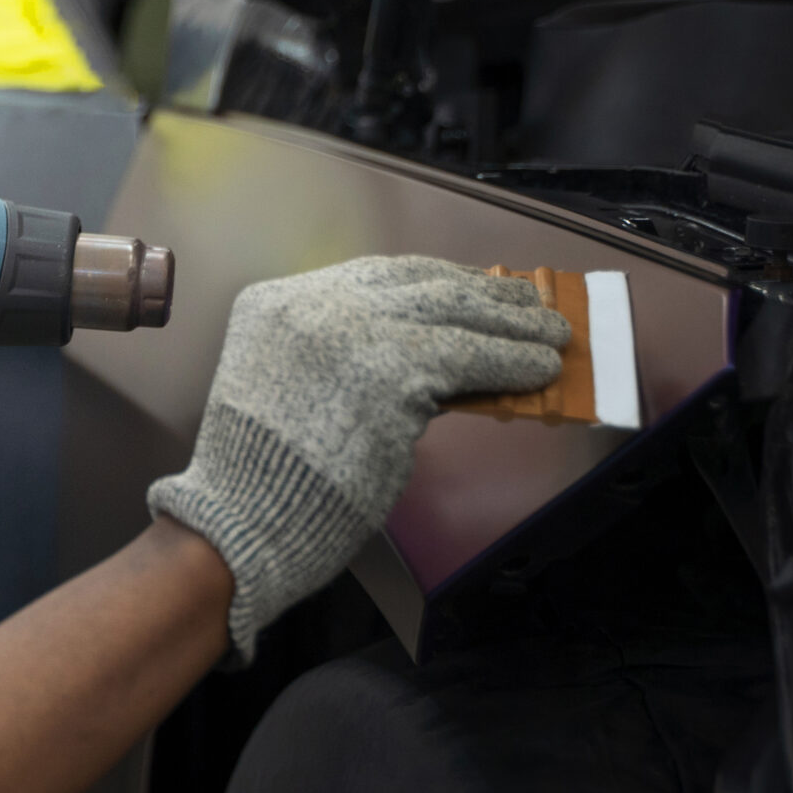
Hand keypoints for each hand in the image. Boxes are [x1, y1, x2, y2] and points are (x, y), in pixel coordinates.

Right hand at [147, 256, 567, 660]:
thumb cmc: (265, 474)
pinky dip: (512, 362)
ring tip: (549, 333)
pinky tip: (539, 370)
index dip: (435, 278)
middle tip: (524, 301)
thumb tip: (426, 357)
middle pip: (420, 282)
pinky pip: (472, 357)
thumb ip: (340, 358)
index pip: (374, 274)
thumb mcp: (288, 387)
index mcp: (275, 302)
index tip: (471, 283)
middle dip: (481, 291)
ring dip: (511, 324)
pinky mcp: (395, 371)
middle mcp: (314, 304)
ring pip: (454, 311)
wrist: (243, 518)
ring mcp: (354, 332)